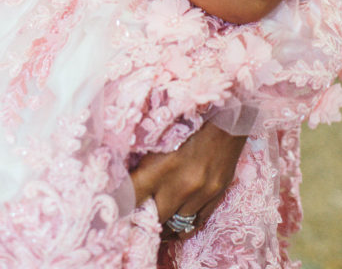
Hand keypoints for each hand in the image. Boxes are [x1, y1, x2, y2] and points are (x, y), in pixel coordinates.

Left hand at [129, 122, 245, 234]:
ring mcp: (201, 194)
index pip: (131, 196)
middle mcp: (180, 186)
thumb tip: (125, 173)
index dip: (119, 204)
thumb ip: (144, 158)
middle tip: (136, 217)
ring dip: (165, 224)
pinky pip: (196, 223)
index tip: (114, 208)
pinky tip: (176, 225)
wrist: (226, 114)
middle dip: (145, 218)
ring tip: (156, 222)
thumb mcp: (159, 134)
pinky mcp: (216, 195)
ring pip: (177, 225)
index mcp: (160, 167)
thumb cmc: (188, 118)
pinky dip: (184, 226)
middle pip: (155, 218)